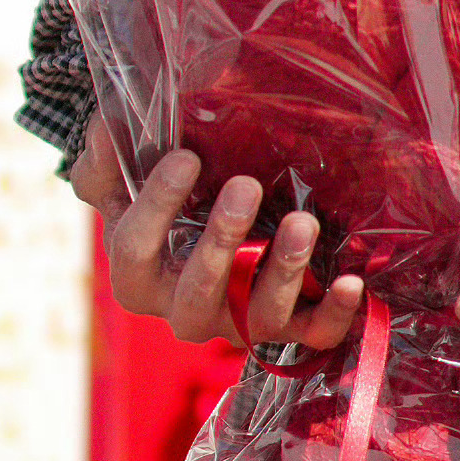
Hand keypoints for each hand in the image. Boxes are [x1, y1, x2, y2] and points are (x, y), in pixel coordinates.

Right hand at [70, 113, 364, 352]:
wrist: (211, 236)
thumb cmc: (164, 204)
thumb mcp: (126, 182)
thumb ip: (109, 158)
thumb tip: (106, 125)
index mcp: (137, 277)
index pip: (134, 249)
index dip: (156, 205)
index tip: (185, 157)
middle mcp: (183, 311)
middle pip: (196, 291)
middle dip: (221, 240)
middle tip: (244, 186)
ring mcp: (236, 324)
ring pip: (256, 316)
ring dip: (281, 270)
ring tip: (302, 222)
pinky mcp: (286, 329)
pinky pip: (311, 336)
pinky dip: (335, 315)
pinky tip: (353, 281)